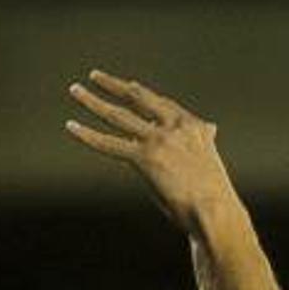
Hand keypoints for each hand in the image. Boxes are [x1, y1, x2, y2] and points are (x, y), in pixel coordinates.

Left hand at [65, 70, 237, 231]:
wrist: (217, 213)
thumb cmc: (216, 195)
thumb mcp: (211, 158)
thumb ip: (202, 140)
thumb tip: (211, 127)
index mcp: (194, 127)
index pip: (161, 103)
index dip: (140, 92)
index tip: (126, 85)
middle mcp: (175, 127)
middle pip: (137, 98)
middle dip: (113, 85)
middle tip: (96, 77)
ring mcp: (158, 141)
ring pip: (118, 116)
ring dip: (93, 101)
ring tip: (75, 90)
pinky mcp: (144, 159)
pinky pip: (109, 144)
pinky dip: (88, 135)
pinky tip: (71, 126)